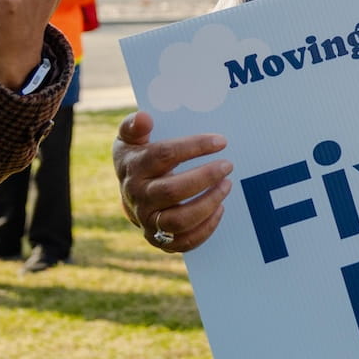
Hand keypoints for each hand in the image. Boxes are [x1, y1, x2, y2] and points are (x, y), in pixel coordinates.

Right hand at [115, 113, 233, 252]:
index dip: (194, 147)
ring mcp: (148, 221)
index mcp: (134, 168)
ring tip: (227, 185)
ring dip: (208, 203)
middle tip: (228, 165)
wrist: (130, 193)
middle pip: (172, 191)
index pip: (163, 155)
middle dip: (205, 177)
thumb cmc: (138, 159)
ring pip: (179, 220)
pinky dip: (205, 228)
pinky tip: (220, 209)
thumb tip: (144, 117)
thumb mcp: (131, 139)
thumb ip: (134, 125)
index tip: (221, 141)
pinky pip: (184, 241)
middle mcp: (138, 197)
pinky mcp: (158, 239)